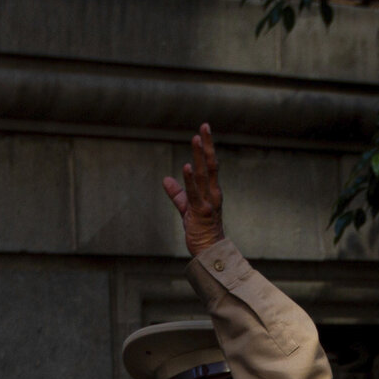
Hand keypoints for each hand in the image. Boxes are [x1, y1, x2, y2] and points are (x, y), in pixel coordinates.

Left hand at [162, 122, 226, 256]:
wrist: (209, 252)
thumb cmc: (201, 230)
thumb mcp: (186, 209)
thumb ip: (177, 194)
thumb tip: (165, 179)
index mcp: (211, 191)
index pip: (209, 165)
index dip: (206, 147)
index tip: (203, 130)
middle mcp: (213, 193)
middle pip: (210, 164)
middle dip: (206, 145)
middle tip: (204, 126)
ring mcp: (208, 202)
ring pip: (203, 175)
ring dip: (199, 156)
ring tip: (196, 138)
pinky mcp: (201, 213)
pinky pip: (194, 193)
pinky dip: (190, 180)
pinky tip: (186, 167)